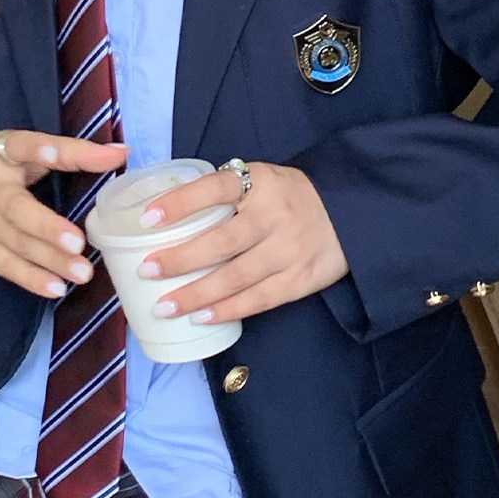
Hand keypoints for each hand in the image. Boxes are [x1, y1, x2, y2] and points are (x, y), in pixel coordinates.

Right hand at [0, 131, 128, 300]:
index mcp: (0, 152)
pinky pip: (5, 266)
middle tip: (79, 242)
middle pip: (16, 209)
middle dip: (46, 227)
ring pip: (16, 243)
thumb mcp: (19, 147)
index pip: (22, 146)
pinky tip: (56, 288)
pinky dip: (30, 278)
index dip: (39, 150)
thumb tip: (122, 153)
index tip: (56, 153)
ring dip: (49, 260)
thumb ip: (69, 152)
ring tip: (83, 273)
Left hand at [135, 161, 348, 326]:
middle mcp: (274, 216)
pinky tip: (202, 317)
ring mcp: (289, 250)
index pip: (215, 188)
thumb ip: (222, 192)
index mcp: (259, 182)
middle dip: (180, 259)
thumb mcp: (259, 179)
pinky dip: (229, 310)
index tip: (147, 219)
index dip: (180, 203)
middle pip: (222, 241)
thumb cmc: (287, 196)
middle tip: (147, 271)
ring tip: (165, 306)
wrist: (351, 213)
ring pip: (237, 277)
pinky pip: (260, 299)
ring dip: (197, 294)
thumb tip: (163, 213)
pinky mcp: (301, 279)